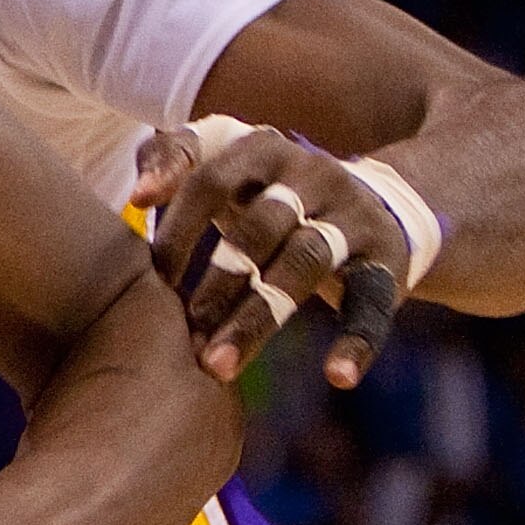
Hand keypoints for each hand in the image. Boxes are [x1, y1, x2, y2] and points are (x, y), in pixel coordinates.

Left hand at [133, 123, 412, 387]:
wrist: (380, 199)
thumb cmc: (267, 192)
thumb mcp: (225, 163)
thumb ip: (172, 161)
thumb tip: (137, 196)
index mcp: (261, 148)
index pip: (212, 179)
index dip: (179, 224)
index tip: (152, 272)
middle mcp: (311, 173)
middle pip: (259, 228)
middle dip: (218, 284)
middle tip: (184, 336)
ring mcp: (353, 215)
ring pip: (306, 262)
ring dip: (260, 317)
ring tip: (219, 366)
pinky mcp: (387, 258)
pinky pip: (373, 301)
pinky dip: (358, 340)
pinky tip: (339, 377)